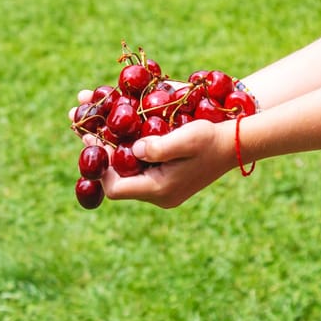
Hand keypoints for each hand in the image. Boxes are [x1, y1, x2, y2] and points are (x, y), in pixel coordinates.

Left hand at [101, 118, 236, 207]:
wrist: (234, 143)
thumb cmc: (212, 140)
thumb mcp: (188, 138)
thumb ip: (160, 146)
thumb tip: (134, 149)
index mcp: (159, 189)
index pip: (115, 187)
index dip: (100, 166)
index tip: (92, 139)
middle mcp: (157, 194)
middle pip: (117, 179)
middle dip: (100, 155)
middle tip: (86, 131)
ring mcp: (161, 187)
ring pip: (125, 172)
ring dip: (110, 150)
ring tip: (94, 127)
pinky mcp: (164, 178)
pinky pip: (137, 167)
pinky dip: (125, 150)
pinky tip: (117, 131)